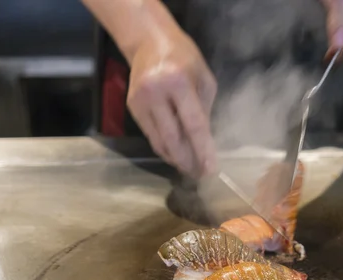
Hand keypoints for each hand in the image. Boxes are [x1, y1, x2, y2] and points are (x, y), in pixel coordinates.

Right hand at [127, 29, 216, 176]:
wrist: (149, 40)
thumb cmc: (184, 57)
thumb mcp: (204, 79)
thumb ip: (205, 110)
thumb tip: (205, 142)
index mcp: (178, 82)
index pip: (194, 125)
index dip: (203, 150)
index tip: (210, 170)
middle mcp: (156, 92)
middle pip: (173, 138)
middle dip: (188, 160)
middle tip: (200, 175)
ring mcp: (140, 101)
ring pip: (159, 141)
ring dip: (175, 159)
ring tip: (190, 170)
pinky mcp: (132, 107)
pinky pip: (151, 135)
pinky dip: (164, 148)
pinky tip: (176, 156)